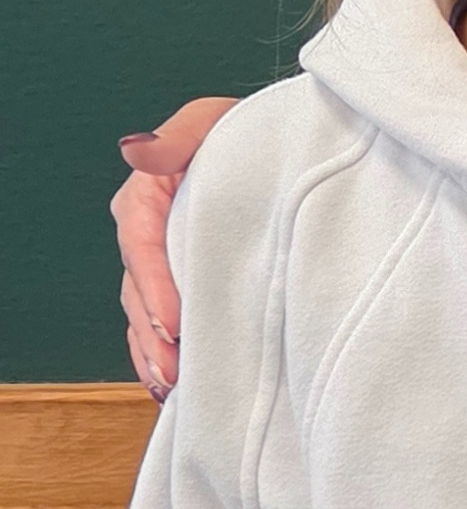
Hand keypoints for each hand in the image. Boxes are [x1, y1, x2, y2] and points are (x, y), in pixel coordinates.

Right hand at [114, 99, 237, 395]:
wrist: (287, 147)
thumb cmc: (250, 129)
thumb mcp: (213, 122)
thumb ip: (178, 138)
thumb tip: (137, 150)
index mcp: (149, 196)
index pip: (142, 244)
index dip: (155, 285)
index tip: (173, 322)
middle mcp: (150, 234)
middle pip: (140, 290)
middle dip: (154, 333)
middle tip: (174, 369)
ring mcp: (168, 263)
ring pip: (149, 316)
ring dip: (156, 353)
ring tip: (174, 385)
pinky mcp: (190, 284)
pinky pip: (167, 326)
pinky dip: (167, 355)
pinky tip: (177, 386)